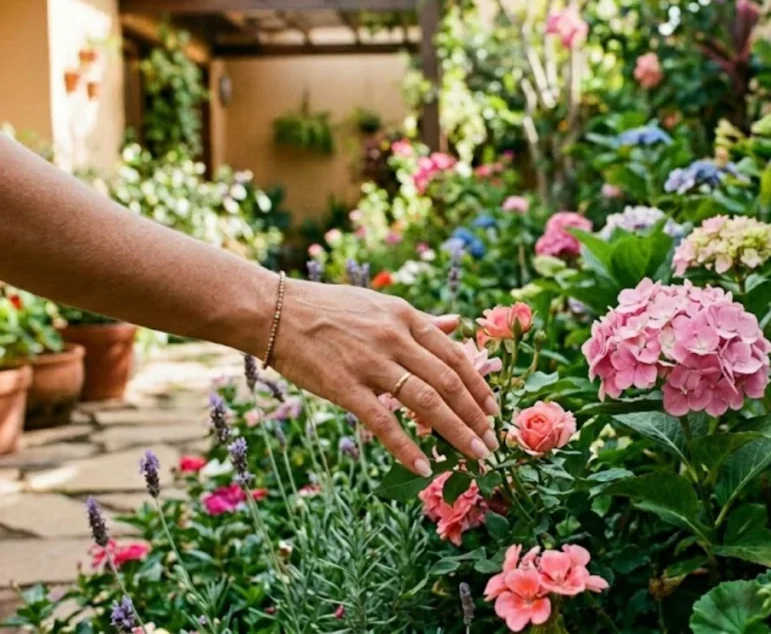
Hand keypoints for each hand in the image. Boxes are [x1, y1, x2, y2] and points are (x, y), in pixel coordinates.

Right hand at [271, 280, 498, 475]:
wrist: (274, 311)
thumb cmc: (328, 308)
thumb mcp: (380, 305)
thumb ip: (422, 320)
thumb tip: (459, 324)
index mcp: (406, 317)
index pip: (454, 355)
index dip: (479, 385)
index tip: (494, 410)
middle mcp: (395, 338)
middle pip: (448, 381)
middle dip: (476, 414)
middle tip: (493, 441)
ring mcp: (370, 362)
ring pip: (426, 401)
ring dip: (456, 431)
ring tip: (476, 455)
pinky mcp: (344, 386)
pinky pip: (383, 422)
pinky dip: (406, 447)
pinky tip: (423, 466)